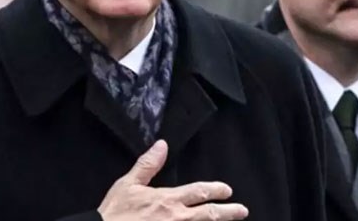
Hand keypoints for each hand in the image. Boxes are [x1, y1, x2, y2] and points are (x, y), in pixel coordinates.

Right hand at [97, 140, 248, 220]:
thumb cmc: (115, 213)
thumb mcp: (128, 184)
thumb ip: (148, 165)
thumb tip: (162, 145)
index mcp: (167, 200)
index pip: (199, 192)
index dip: (215, 190)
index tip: (227, 190)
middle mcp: (177, 219)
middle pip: (210, 215)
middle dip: (228, 212)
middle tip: (242, 210)